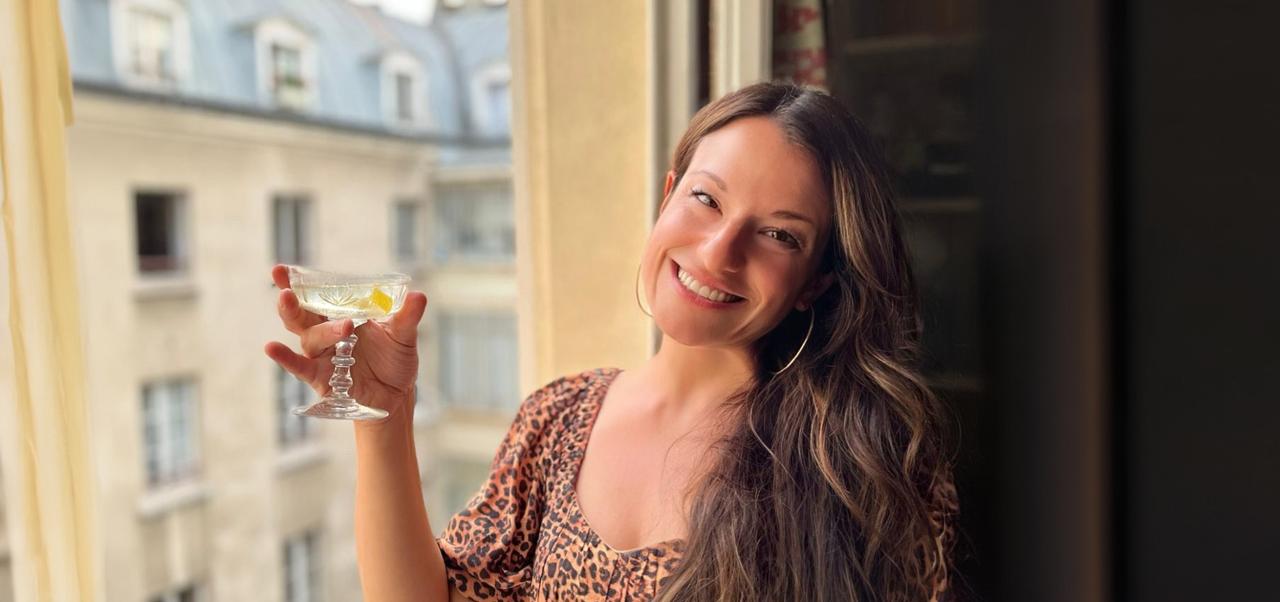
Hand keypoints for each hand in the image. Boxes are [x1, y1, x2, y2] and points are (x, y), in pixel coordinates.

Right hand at [263, 264, 427, 419]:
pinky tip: (272, 348)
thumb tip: (418, 296)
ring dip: (323, 330)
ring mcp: (321, 354)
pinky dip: (286, 358)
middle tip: (287, 291)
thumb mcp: (404, 335)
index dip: (297, 281)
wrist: (397, 394)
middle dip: (291, 300)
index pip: (315, 294)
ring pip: (310, 337)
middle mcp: (325, 331)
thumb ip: (406, 317)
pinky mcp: (321, 377)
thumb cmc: (395, 358)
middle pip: (300, 313)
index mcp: (340, 314)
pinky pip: (300, 367)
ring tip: (345, 328)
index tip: (281, 270)